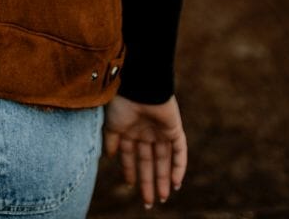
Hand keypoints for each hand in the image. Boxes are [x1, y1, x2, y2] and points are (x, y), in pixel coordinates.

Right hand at [103, 91, 186, 207]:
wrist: (139, 85)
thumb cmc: (121, 102)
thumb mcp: (111, 125)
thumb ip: (110, 141)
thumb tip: (108, 158)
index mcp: (129, 129)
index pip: (131, 155)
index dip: (130, 170)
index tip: (129, 186)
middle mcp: (145, 131)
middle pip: (148, 161)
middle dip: (148, 181)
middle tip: (148, 202)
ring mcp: (160, 130)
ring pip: (164, 159)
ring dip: (163, 178)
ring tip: (162, 198)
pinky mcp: (174, 128)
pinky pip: (180, 150)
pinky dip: (179, 167)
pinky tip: (176, 183)